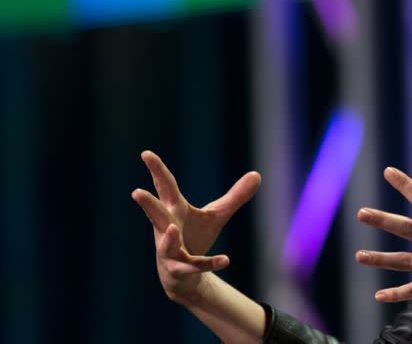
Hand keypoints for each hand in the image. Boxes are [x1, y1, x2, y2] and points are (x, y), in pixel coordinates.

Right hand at [131, 150, 260, 302]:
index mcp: (175, 210)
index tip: (145, 153)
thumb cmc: (195, 238)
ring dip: (168, 238)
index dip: (156, 170)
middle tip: (136, 192)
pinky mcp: (179, 269)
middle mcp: (167, 228)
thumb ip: (235, 196)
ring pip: (166, 244)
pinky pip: (193, 266)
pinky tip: (225, 259)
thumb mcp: (216, 215)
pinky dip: (208, 263)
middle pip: (156, 214)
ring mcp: (169, 251)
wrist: (185, 276)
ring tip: (171, 229)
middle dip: (147, 203)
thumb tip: (257, 174)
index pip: (165, 187)